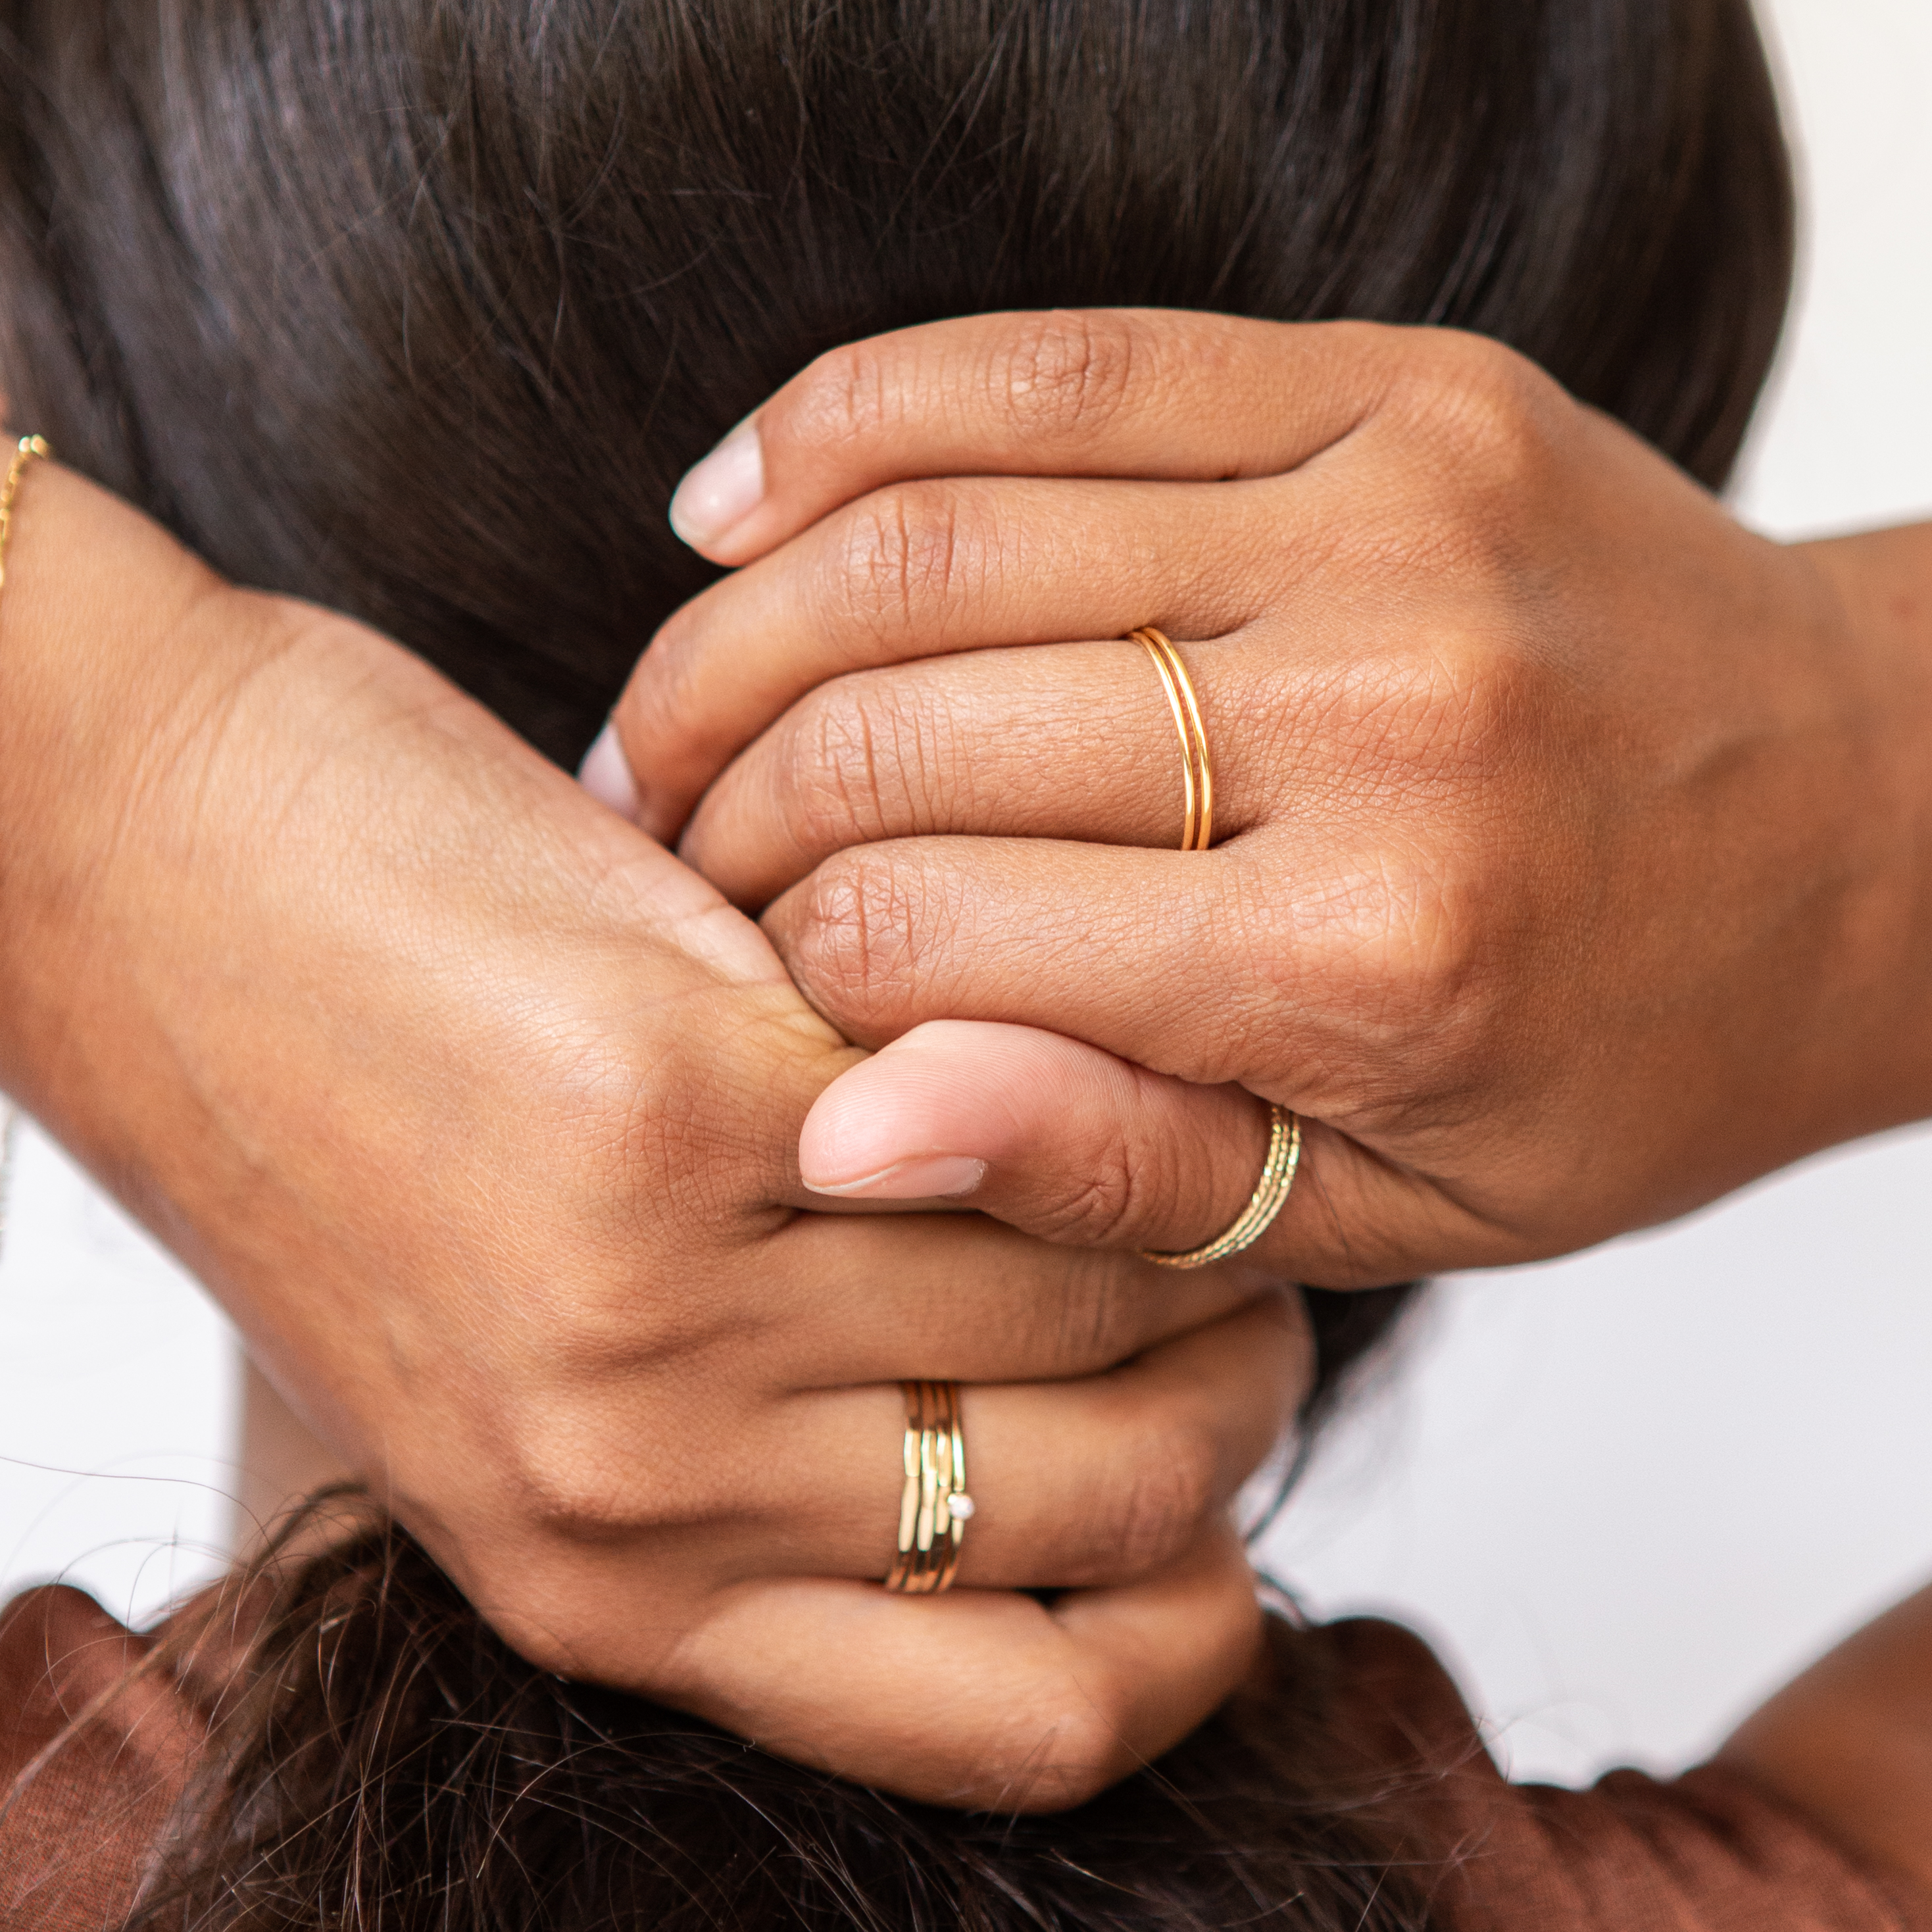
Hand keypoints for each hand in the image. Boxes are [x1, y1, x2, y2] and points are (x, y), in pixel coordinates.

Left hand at [0, 463, 1309, 1806]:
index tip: (1220, 1467)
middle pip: (1119, 1498)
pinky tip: (1043, 988)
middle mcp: (639, 1496)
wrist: (129, 862)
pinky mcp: (676, 1106)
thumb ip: (771, 1432)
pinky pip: (1011, 1117)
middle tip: (1227, 1243)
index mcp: (615, 1593)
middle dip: (1235, 1366)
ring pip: (1093, 1296)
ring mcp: (657, 1312)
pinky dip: (1069, 1051)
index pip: (1039, 1712)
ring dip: (1180, 1197)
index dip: (1199, 1602)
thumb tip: (1067, 1409)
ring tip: (1162, 1112)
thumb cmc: (340, 1087)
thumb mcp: (541, 1364)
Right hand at [598, 310, 1931, 1282]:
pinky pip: (1046, 361)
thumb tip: (846, 1128)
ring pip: (931, 529)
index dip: (770, 972)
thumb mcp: (1389, 1209)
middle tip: (649, 851)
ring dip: (738, 623)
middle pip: (898, 726)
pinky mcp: (1389, 387)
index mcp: (1366, 960)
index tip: (720, 990)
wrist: (1865, 826)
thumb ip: (1113, 1170)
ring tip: (666, 705)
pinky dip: (851, 417)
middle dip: (715, 799)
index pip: (924, 943)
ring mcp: (1383, 513)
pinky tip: (738, 500)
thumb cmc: (1623, 1048)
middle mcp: (1376, 714)